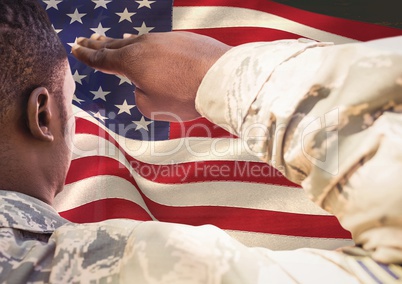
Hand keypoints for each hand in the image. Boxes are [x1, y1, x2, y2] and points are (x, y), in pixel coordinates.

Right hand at [72, 32, 230, 120]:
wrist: (221, 76)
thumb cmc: (185, 95)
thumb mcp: (153, 106)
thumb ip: (140, 95)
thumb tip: (144, 84)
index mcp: (131, 62)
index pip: (102, 58)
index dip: (87, 55)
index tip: (76, 48)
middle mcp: (144, 44)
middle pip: (115, 44)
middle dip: (98, 44)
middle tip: (85, 41)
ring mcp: (164, 38)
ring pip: (138, 41)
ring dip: (123, 43)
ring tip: (112, 43)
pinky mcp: (182, 38)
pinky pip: (159, 43)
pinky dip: (148, 47)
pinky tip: (148, 50)